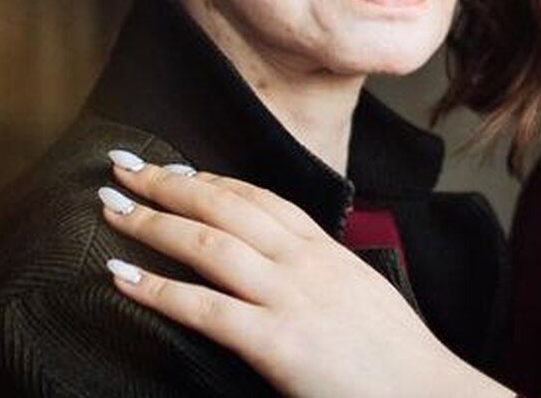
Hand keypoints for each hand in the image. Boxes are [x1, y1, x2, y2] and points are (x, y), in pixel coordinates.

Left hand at [97, 163, 510, 397]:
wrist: (429, 393)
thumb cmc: (396, 357)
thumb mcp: (360, 296)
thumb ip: (323, 277)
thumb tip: (286, 273)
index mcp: (327, 251)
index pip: (262, 198)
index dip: (213, 179)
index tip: (176, 168)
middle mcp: (305, 263)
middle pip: (226, 206)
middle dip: (170, 183)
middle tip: (124, 166)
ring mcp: (290, 299)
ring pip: (208, 244)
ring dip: (152, 222)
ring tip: (110, 209)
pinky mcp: (276, 342)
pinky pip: (203, 308)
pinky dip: (156, 288)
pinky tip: (120, 276)